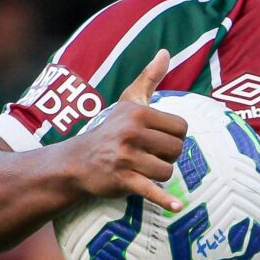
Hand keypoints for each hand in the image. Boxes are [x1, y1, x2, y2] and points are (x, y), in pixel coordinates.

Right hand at [70, 52, 187, 210]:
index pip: (181, 129)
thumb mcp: (128, 102)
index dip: (174, 138)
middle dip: (168, 157)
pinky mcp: (122, 179)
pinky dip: (164, 200)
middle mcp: (132, 133)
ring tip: (143, 170)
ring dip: (160, 175)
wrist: (78, 161)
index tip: (157, 141)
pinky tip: (176, 207)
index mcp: (138, 113)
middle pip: (177, 150)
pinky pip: (151, 190)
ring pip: (167, 171)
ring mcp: (126, 157)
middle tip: (148, 156)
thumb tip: (166, 51)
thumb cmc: (110, 130)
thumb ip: (149, 78)